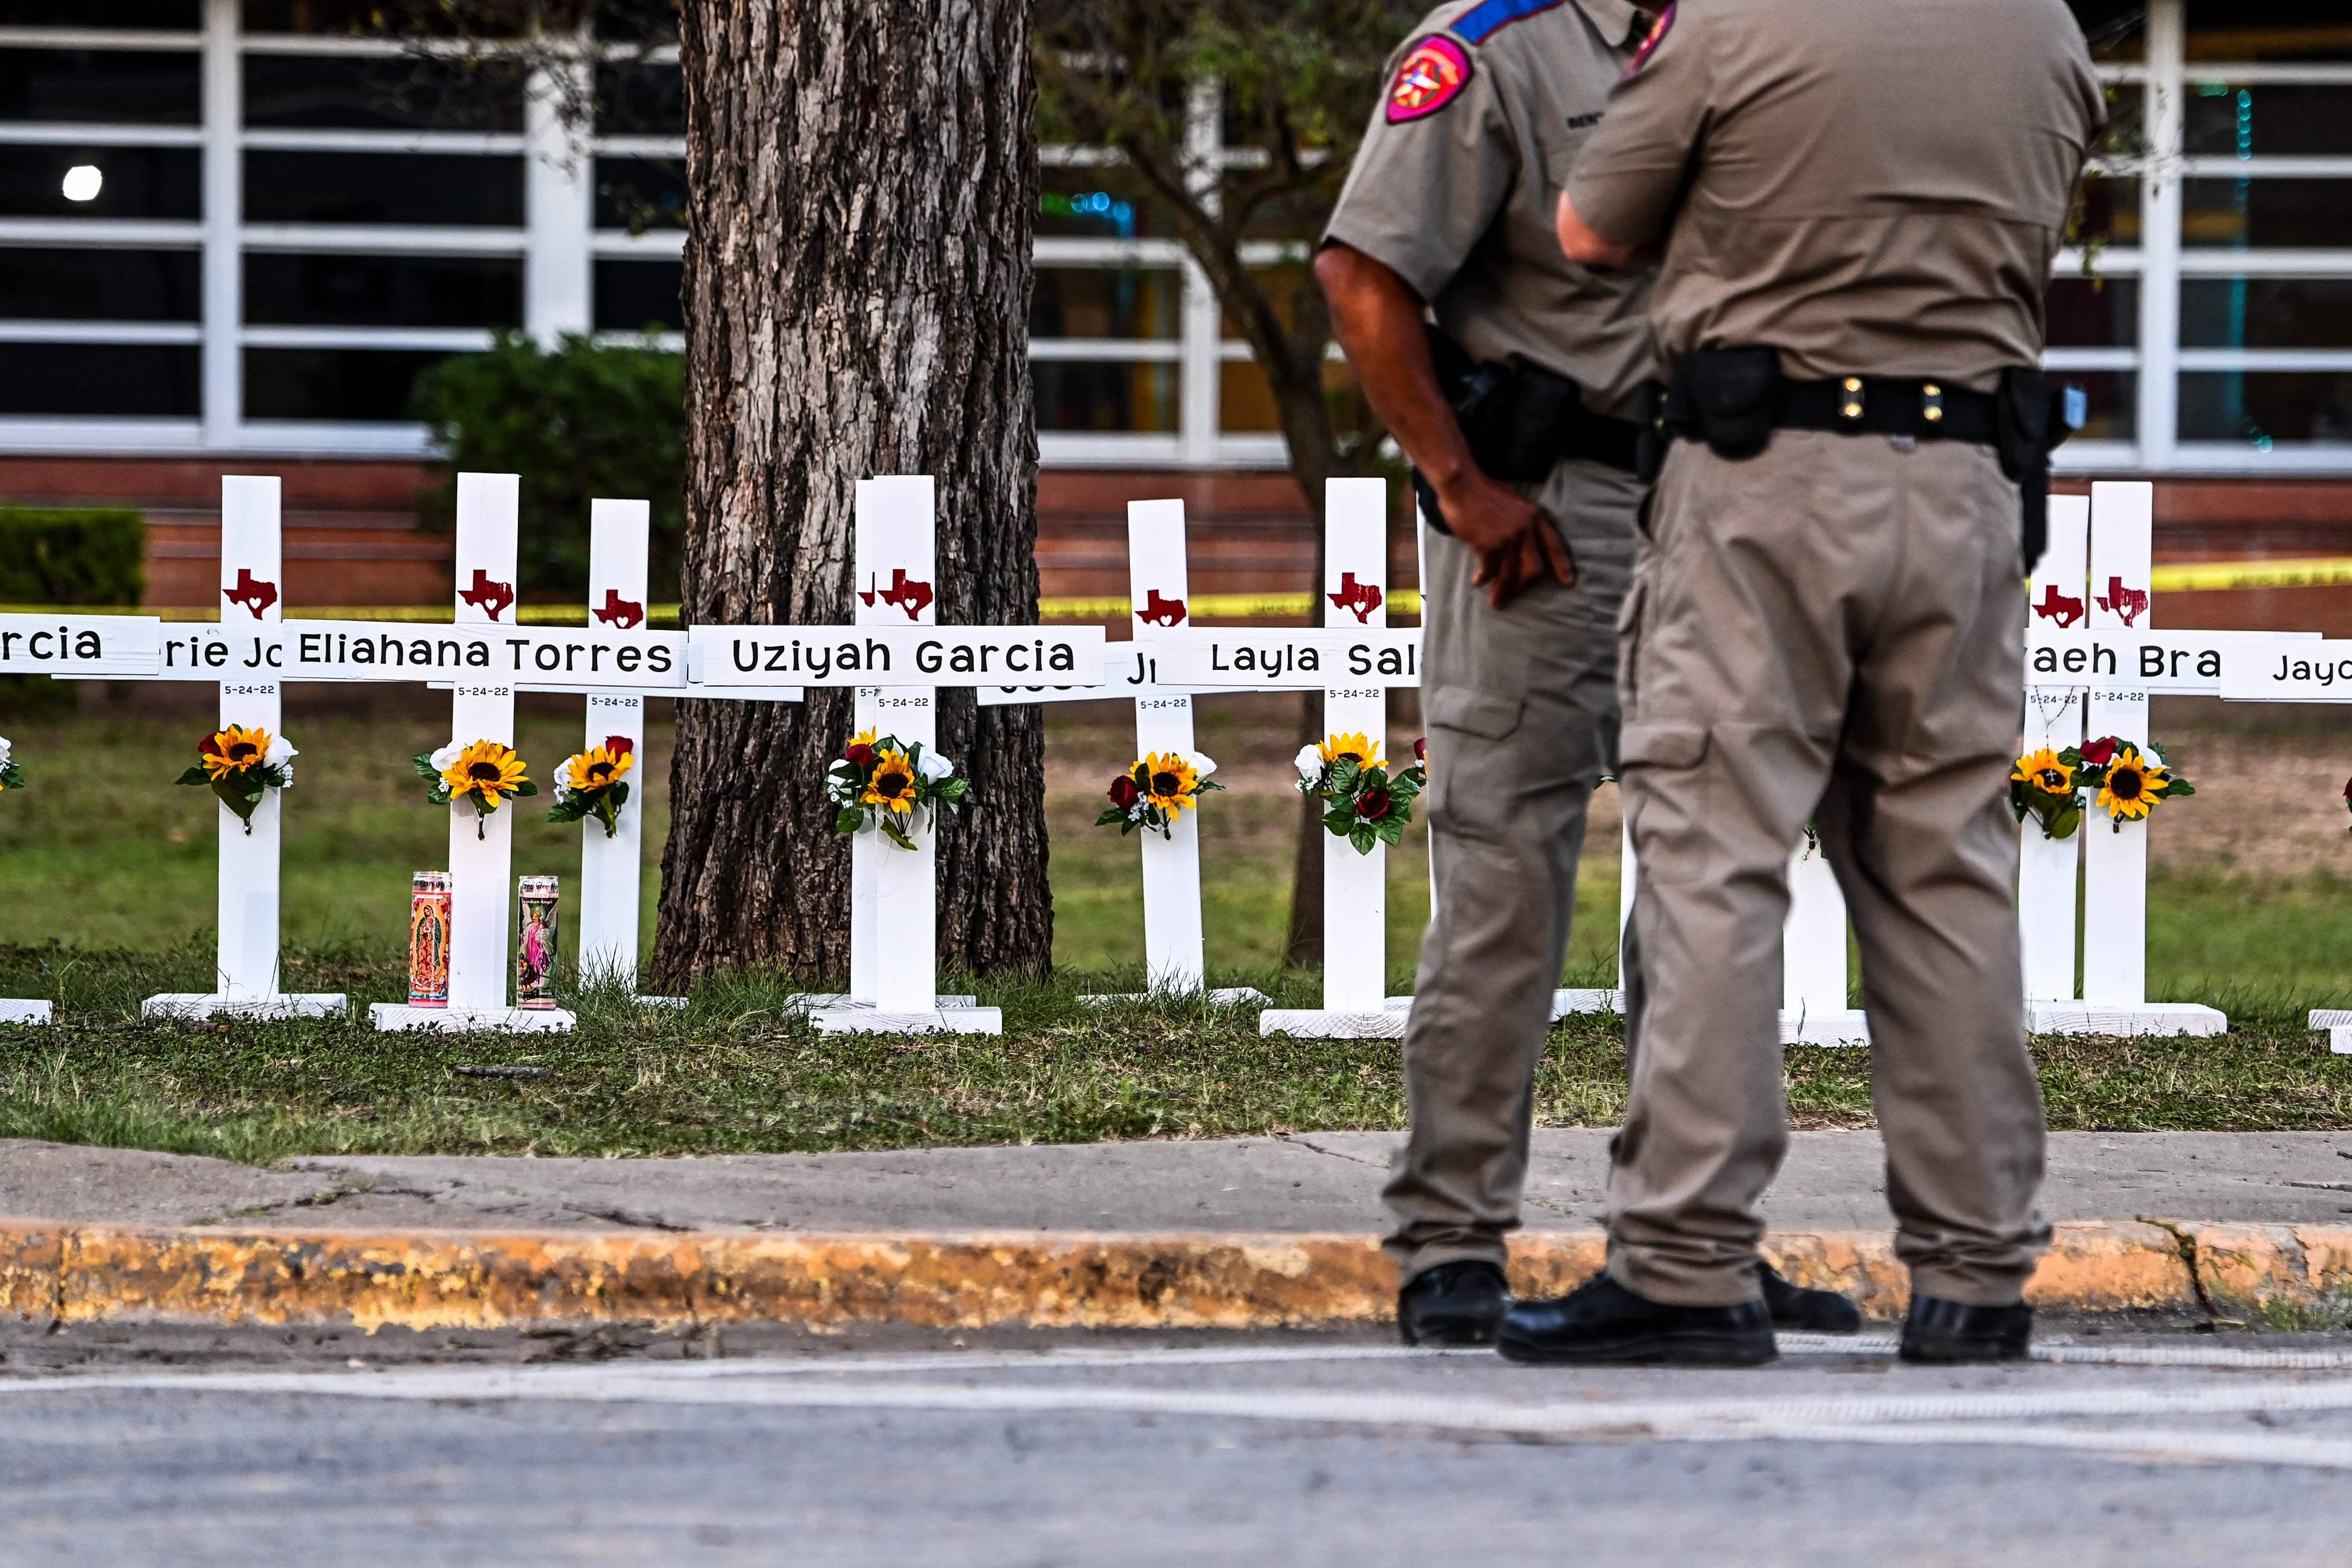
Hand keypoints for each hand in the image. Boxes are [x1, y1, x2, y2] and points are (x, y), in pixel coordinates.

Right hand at [1434, 469, 1577, 606]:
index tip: (1568, 583)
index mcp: (1535, 516)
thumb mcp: (1515, 499)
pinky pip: (1489, 570)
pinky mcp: (1489, 545)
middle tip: (1515, 593)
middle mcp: (1526, 529)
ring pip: (1511, 574)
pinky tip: (1478, 581)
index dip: (1563, 566)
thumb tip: (1524, 538)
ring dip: (1502, 591)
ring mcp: (1508, 538)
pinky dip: (1483, 578)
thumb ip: (1524, 519)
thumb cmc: (1485, 490)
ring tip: (1496, 601)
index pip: (1555, 545)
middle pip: (1535, 568)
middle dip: (1525, 586)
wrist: (1463, 485)